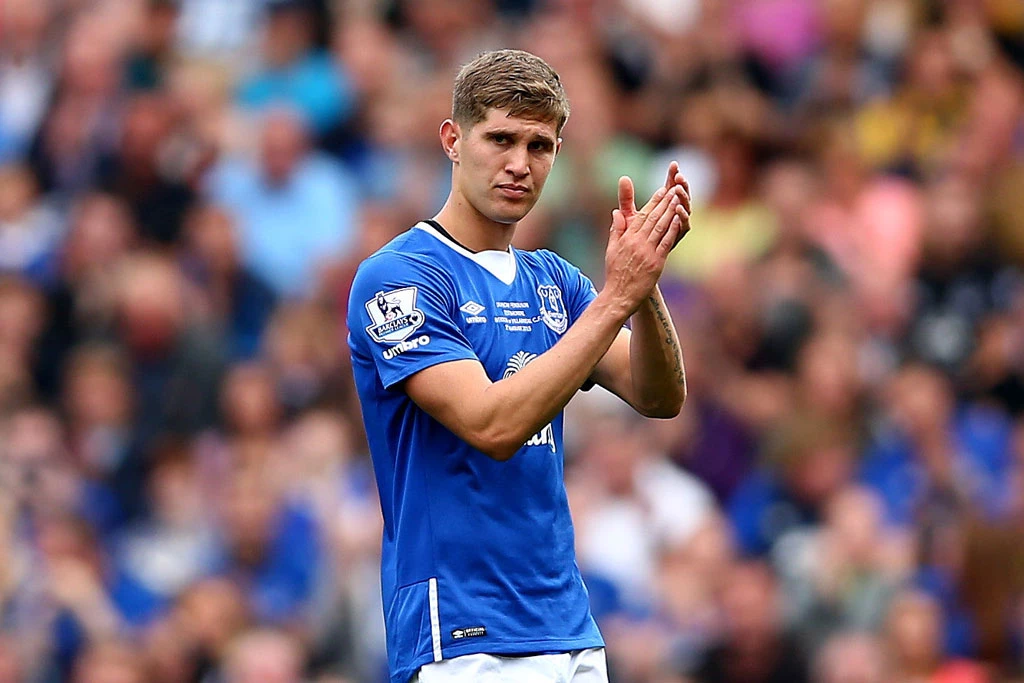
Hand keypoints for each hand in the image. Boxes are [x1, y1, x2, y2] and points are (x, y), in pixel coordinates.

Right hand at [603, 182, 684, 315]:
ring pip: (661, 227)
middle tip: (675, 189)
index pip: (642, 215)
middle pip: (653, 218)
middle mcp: (637, 242)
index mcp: (626, 238)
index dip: (654, 202)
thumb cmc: (614, 273)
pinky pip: (666, 243)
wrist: (618, 295)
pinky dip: (673, 230)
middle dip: (665, 202)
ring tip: (679, 199)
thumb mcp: (611, 249)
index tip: (662, 190)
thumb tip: (615, 213)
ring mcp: (647, 252)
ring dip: (671, 211)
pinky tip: (679, 219)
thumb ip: (616, 230)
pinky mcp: (656, 263)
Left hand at [617, 161, 690, 247]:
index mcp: (663, 205)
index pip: (669, 186)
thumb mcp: (629, 215)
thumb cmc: (633, 238)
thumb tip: (623, 178)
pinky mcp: (679, 236)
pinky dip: (682, 216)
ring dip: (683, 198)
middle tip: (679, 174)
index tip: (674, 164)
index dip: (672, 175)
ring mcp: (678, 224)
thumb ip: (626, 198)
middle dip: (680, 184)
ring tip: (678, 189)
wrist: (637, 262)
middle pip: (680, 195)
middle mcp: (674, 213)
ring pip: (685, 208)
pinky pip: (683, 225)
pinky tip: (678, 208)